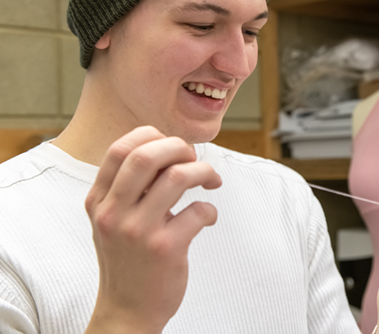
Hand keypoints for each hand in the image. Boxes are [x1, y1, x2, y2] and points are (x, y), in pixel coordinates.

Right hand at [84, 126, 220, 333]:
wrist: (126, 311)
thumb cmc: (126, 258)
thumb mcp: (111, 219)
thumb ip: (129, 186)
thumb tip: (169, 149)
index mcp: (98, 200)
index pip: (120, 149)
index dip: (151, 136)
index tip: (170, 147)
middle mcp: (112, 213)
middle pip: (147, 155)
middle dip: (179, 147)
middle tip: (192, 159)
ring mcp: (138, 231)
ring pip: (178, 176)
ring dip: (203, 171)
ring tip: (210, 181)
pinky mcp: (165, 249)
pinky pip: (198, 211)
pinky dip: (210, 210)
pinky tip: (207, 218)